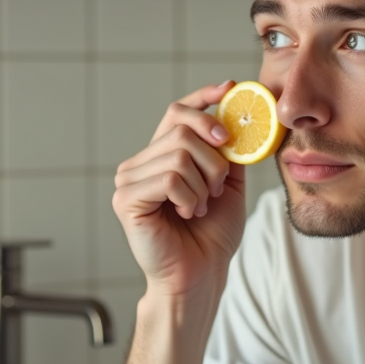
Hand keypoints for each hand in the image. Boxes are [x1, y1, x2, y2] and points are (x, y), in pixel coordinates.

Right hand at [113, 81, 247, 295]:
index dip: (203, 97)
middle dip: (213, 156)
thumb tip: (238, 117)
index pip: (177, 113)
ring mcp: (129, 180)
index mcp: (161, 157)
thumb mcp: (229, 185)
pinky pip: (169, 178)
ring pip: (178, 153)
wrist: (201, 275)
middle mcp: (140, 163)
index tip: (229, 88)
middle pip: (182, 129)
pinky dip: (189, 197)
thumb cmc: (211, 236)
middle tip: (219, 187)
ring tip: (201, 207)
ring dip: (203, 183)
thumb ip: (228, 152)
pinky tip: (187, 214)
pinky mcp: (126, 199)